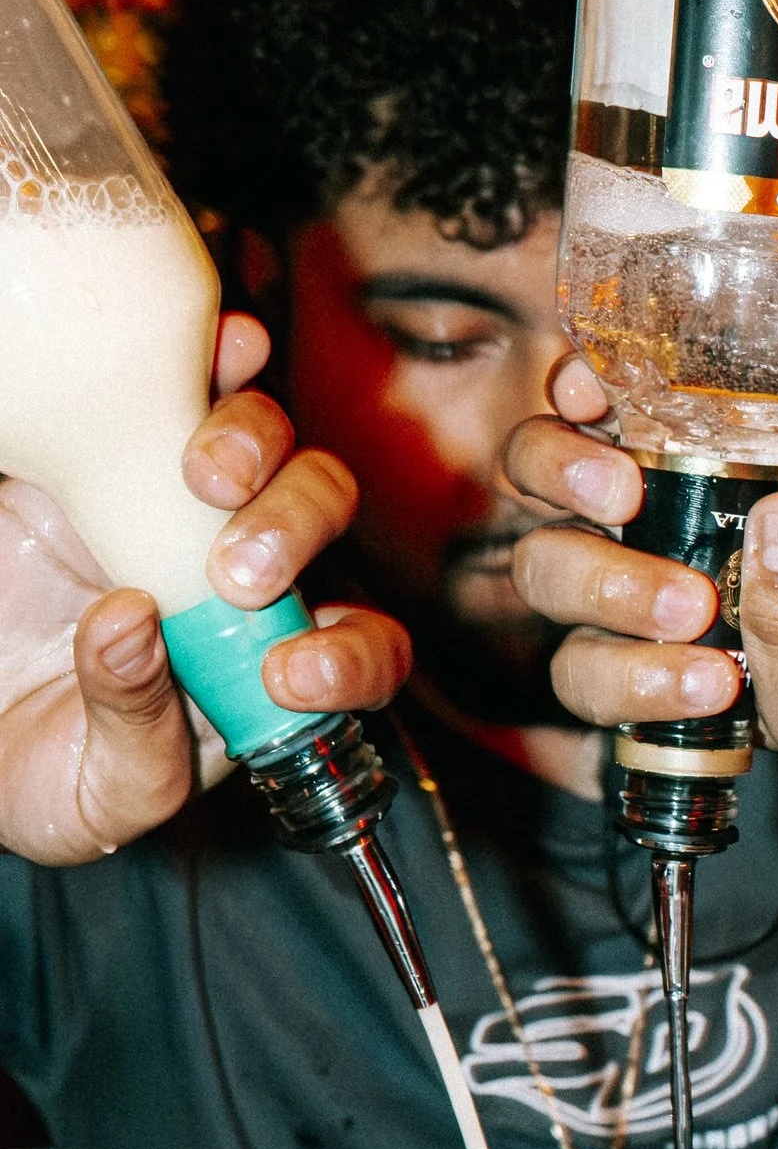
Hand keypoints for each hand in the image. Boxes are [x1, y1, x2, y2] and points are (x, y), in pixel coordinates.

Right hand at [0, 314, 408, 865]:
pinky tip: (211, 354)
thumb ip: (136, 734)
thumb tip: (133, 624)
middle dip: (298, 529)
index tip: (293, 672)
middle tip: (233, 568)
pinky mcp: (112, 456)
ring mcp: (180, 509)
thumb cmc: (44, 775)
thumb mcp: (101, 793)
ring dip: (257, 444)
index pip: (362, 647)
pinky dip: (214, 360)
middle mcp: (242, 578)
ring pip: (269, 445)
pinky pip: (183, 386)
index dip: (352, 655)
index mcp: (265, 667)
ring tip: (201, 474)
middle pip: (321, 520)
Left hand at [507, 355, 777, 767]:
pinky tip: (605, 392)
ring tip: (630, 487)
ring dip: (566, 477)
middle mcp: (641, 582)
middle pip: (551, 573)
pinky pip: (614, 396)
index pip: (587, 675)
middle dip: (605, 588)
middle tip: (695, 600)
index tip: (719, 683)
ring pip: (551, 477)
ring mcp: (665, 498)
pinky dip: (591, 385)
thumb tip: (776, 528)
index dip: (624, 679)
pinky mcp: (709, 427)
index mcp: (656, 669)